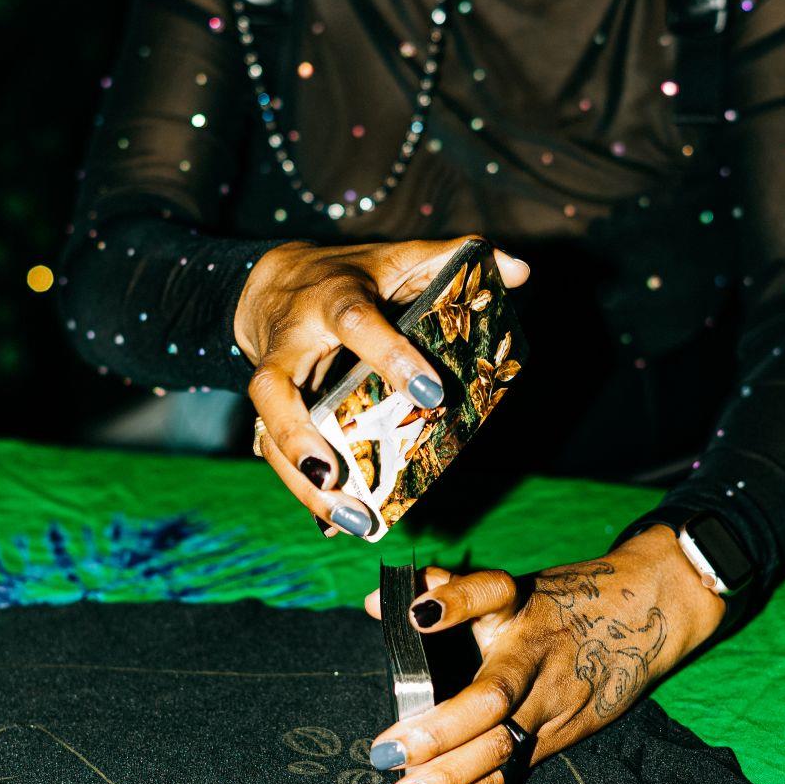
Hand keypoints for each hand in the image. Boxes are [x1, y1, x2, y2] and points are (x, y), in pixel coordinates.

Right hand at [234, 235, 528, 536]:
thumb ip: (452, 258)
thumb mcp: (398, 257)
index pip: (356, 323)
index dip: (391, 356)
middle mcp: (292, 341)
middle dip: (296, 433)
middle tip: (333, 476)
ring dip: (299, 482)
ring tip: (346, 520)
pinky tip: (335, 526)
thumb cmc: (350, 274)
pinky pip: (273, 453)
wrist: (270, 282)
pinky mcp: (268, 411)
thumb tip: (519, 271)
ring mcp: (273, 379)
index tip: (432, 394)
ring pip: (266, 431)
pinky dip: (302, 492)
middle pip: (273, 388)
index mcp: (333, 300)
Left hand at [363, 526, 725, 783]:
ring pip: (503, 742)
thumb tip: (375, 603)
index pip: (487, 592)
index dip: (454, 601)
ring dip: (452, 773)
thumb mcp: (512, 586)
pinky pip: (519, 764)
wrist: (646, 610)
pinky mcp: (566, 730)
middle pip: (491, 694)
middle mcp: (535, 652)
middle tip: (386, 752)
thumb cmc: (556, 600)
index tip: (416, 615)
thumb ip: (445, 591)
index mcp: (517, 605)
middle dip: (439, 729)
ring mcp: (553, 697)